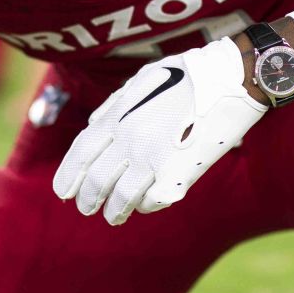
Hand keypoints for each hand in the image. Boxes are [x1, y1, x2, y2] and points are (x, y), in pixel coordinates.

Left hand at [52, 37, 267, 224]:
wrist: (230, 81)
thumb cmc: (185, 77)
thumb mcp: (140, 81)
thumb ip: (113, 106)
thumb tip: (92, 126)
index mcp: (119, 116)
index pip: (81, 153)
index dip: (68, 176)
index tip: (63, 192)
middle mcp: (132, 140)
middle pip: (97, 181)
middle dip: (87, 199)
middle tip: (85, 207)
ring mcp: (155, 159)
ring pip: (122, 198)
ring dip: (114, 211)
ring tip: (112, 215)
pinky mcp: (180, 175)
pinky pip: (153, 200)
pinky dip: (145, 204)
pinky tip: (144, 203)